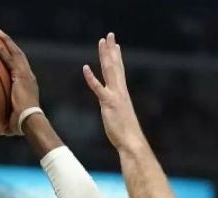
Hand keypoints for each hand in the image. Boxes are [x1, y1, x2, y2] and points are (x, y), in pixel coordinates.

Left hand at [0, 29, 39, 135]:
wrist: (29, 121)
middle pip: (18, 56)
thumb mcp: (8, 121)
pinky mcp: (21, 75)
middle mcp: (28, 77)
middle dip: (9, 45)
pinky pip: (10, 59)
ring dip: (6, 42)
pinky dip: (2, 49)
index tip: (4, 51)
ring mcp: (25, 75)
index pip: (19, 68)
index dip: (12, 58)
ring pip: (16, 54)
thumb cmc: (20, 126)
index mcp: (27, 86)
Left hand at [82, 33, 146, 151]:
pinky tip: (85, 68)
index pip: (119, 71)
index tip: (115, 45)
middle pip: (115, 66)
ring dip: (105, 55)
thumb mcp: (120, 116)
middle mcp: (120, 91)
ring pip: (109, 71)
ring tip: (102, 42)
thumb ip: (116, 108)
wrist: (131, 141)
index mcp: (122, 93)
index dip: (117, 57)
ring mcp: (114, 96)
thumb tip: (114, 107)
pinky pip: (98, 88)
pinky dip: (92, 78)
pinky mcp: (108, 103)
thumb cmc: (126, 133)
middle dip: (111, 50)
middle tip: (109, 35)